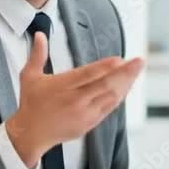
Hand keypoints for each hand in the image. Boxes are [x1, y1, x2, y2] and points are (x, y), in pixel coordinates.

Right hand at [6, 31, 144, 167]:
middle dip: (124, 73)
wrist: (30, 134)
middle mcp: (75, 100)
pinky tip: (127, 86)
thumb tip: (39, 34)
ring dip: (125, 84)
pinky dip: (119, 97)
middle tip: (139, 61)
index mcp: (61, 86)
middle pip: (104, 85)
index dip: (104, 67)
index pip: (87, 75)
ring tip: (136, 70)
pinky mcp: (89, 124)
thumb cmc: (31, 103)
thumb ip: (37, 55)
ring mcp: (84, 114)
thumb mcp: (30, 77)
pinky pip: (109, 108)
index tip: (119, 59)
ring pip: (110, 97)